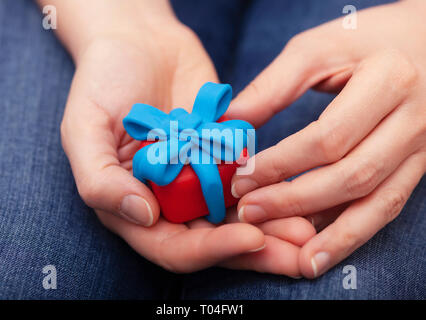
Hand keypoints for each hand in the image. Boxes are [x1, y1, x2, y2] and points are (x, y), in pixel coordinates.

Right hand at [54, 1, 315, 274]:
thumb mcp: (84, 129)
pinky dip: (275, 189)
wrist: (138, 40)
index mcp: (132, 206)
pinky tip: (303, 193)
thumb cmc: (102, 81)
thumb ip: (100, 179)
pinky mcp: (222, 155)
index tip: (250, 237)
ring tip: (309, 230)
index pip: (173, 246)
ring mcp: (198, 179)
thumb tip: (143, 217)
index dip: (211, 250)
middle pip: (214, 240)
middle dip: (255, 251)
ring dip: (274, 226)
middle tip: (298, 254)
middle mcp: (168, 201)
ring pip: (239, 215)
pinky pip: (251, 179)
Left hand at [228, 0, 425, 277]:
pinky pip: (387, 206)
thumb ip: (274, 86)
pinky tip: (324, 252)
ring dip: (330, 234)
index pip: (328, 137)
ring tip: (291, 257)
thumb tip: (229, 123)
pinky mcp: (418, 166)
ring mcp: (421, 148)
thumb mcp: (319, 48)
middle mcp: (413, 120)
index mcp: (388, 81)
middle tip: (249, 212)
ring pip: (376, 201)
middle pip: (351, 175)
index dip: (281, 164)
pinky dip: (355, 233)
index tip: (241, 177)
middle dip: (295, 200)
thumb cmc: (367, 40)